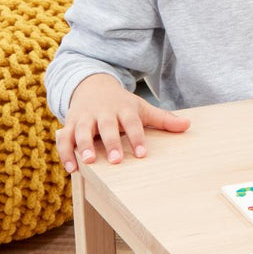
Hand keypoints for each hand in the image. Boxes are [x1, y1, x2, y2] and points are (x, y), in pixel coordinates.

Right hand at [55, 73, 190, 172]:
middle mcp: (103, 113)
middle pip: (106, 126)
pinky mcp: (70, 124)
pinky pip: (64, 138)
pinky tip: (71, 168)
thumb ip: (163, 118)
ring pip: (82, 131)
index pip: (132, 122)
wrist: (92, 85)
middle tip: (116, 161)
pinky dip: (66, 152)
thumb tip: (188, 125)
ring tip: (88, 162)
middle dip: (110, 143)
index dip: (137, 137)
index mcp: (123, 109)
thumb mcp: (141, 108)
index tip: (142, 153)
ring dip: (84, 145)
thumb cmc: (121, 103)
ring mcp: (85, 118)